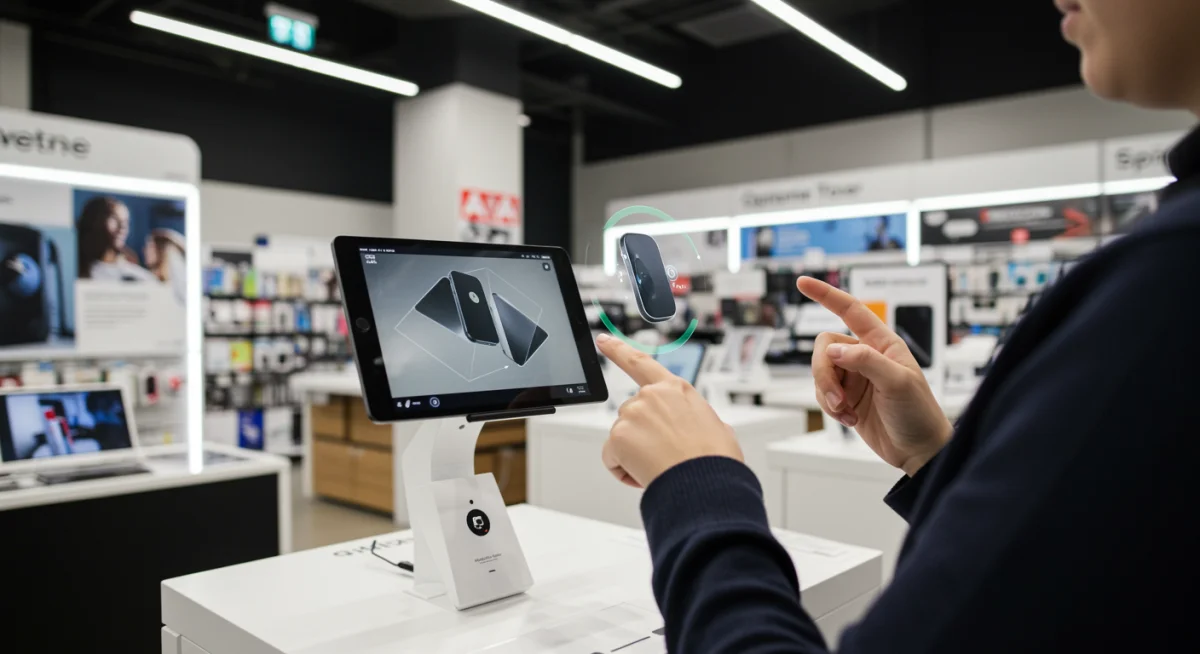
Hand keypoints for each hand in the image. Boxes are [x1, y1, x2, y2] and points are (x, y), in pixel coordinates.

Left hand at [596, 333, 743, 488]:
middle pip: (632, 414)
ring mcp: (633, 414)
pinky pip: (612, 457)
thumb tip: (701, 428)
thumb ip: (698, 419)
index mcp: (675, 389)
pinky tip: (645, 474)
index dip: (618, 351)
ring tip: (661, 465)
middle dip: (641, 435)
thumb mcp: (717, 428)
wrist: (706, 484)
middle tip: (664, 454)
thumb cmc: (715, 460)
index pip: (640, 363)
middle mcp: (651, 396)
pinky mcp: (619, 436)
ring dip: (634, 453)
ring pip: (622, 437)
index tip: (603, 340)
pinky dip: (623, 469)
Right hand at [797, 277, 951, 476]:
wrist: (919, 452)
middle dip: (823, 373)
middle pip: (825, 347)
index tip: (803, 282)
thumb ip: (866, 362)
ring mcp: (854, 378)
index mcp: (882, 344)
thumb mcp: (898, 383)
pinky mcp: (846, 399)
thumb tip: (833, 351)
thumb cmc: (919, 414)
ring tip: (846, 413)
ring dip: (827, 394)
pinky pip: (822, 394)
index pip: (850, 310)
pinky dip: (830, 408)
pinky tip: (849, 420)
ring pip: (820, 372)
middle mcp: (866, 356)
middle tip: (836, 398)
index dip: (826, 295)